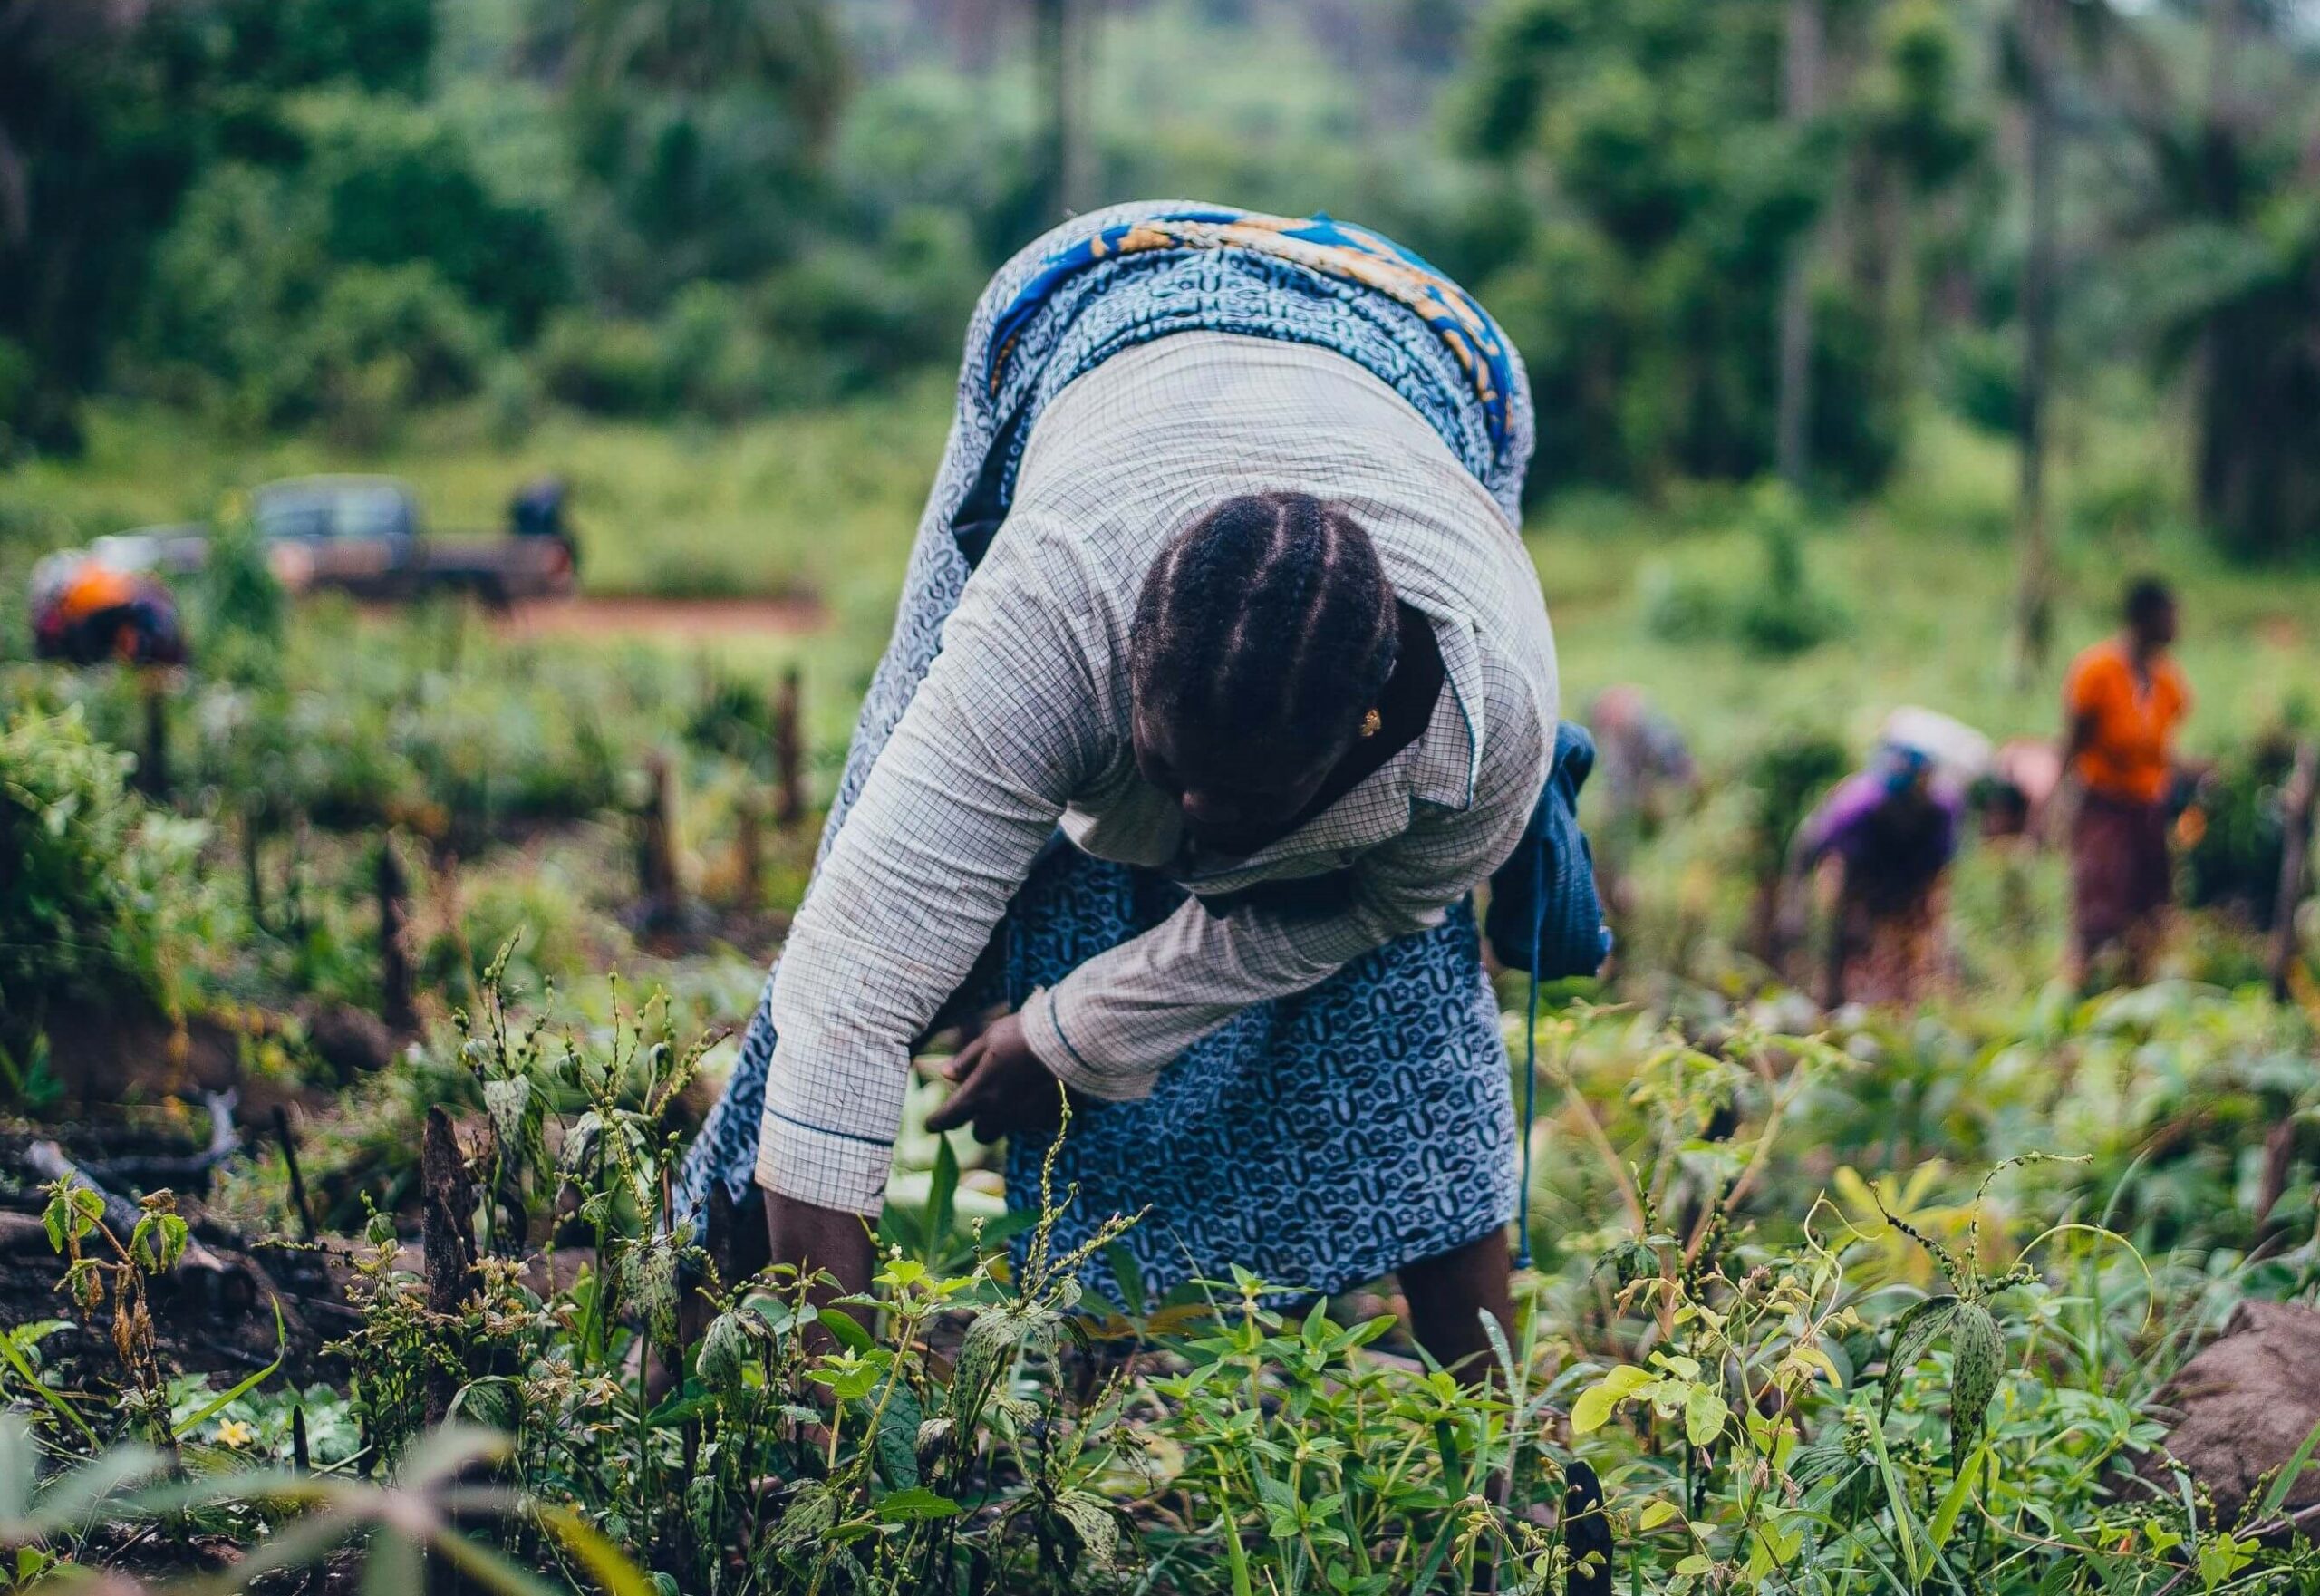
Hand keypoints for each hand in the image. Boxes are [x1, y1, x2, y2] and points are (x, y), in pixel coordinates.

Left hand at [922, 1012, 1065, 1143]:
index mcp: (980, 1092)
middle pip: (981, 1133)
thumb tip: (946, 1074)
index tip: (932, 1123)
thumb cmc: (1026, 1032)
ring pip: (1009, 1129)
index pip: (949, 1119)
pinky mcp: (1050, 1119)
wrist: (1073, 1039)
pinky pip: (1034, 1123)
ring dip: (1006, 1117)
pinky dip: (1031, 1112)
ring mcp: (1027, 1119)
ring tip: (1018, 1090)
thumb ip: (967, 1060)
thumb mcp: (990, 1038)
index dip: (936, 1122)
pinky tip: (1040, 1091)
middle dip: (979, 1121)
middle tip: (984, 1102)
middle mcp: (1001, 1113)